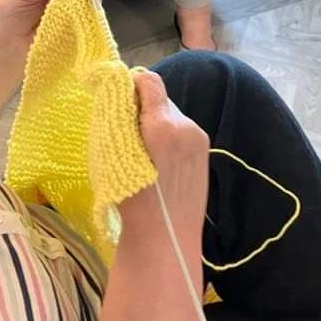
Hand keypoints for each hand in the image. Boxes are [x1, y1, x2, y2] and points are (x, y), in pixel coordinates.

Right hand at [119, 72, 208, 248]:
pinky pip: (182, 132)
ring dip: (157, 124)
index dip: (132, 84)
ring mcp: (199, 140)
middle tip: (128, 131)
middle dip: (144, 108)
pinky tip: (161, 163)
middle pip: (161, 99)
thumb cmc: (131, 200)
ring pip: (171, 116)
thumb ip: (121, 118)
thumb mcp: (115, 153)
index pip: (149, 82)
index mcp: (163, 125)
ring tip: (145, 153)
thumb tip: (121, 93)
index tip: (119, 98)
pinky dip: (169, 138)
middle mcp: (186, 127)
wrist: (165, 239)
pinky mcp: (205, 152)